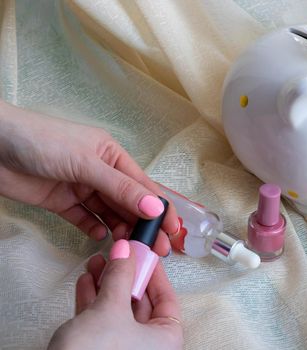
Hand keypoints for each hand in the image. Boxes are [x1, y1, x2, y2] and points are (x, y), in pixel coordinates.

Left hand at [0, 100, 177, 254]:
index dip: (160, 209)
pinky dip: (93, 229)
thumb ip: (120, 188)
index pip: (143, 186)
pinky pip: (85, 219)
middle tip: (156, 250)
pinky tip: (99, 237)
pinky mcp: (62, 202)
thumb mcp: (86, 163)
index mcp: (112, 156)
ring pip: (109, 213)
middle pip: (128, 203)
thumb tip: (154, 208)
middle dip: (143, 225)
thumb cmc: (41, 142)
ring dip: (120, 229)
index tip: (173, 231)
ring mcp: (81, 188)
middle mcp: (101, 172)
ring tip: (126, 247)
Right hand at [48, 240, 183, 349]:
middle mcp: (149, 347)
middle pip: (141, 303)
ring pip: (119, 311)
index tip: (144, 254)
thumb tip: (125, 251)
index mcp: (166, 340)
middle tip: (119, 255)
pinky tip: (86, 282)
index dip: (154, 273)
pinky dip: (94, 302)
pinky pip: (102, 323)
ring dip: (107, 285)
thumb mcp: (111, 308)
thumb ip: (120, 276)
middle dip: (126, 276)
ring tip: (98, 263)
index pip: (167, 298)